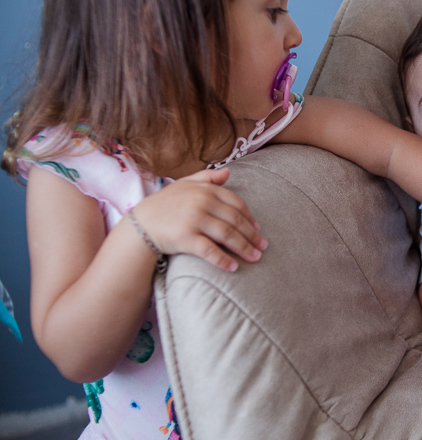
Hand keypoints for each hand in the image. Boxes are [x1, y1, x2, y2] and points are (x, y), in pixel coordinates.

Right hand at [129, 168, 265, 270]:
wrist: (140, 224)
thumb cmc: (164, 205)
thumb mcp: (184, 185)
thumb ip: (207, 178)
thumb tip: (229, 172)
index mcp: (205, 190)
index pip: (236, 204)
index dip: (249, 217)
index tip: (257, 229)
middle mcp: (202, 203)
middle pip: (235, 221)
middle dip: (252, 235)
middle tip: (262, 247)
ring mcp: (194, 220)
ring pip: (227, 235)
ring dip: (244, 248)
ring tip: (255, 258)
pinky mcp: (185, 238)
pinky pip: (210, 250)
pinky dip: (223, 260)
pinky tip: (233, 267)